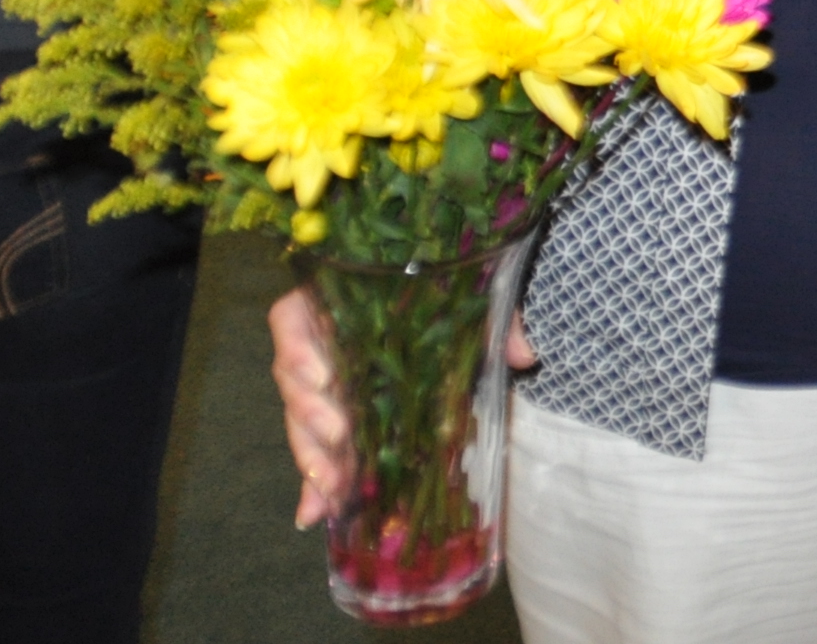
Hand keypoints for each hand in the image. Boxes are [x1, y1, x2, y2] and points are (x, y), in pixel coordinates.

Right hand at [270, 291, 535, 527]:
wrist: (450, 316)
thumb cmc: (449, 302)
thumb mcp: (474, 304)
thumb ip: (498, 323)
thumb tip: (524, 356)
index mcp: (339, 305)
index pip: (292, 319)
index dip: (298, 347)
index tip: (324, 375)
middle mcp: (321, 346)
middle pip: (293, 380)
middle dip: (310, 414)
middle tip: (338, 439)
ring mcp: (324, 389)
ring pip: (301, 422)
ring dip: (312, 457)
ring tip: (332, 488)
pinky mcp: (334, 424)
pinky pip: (317, 453)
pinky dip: (314, 486)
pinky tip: (315, 514)